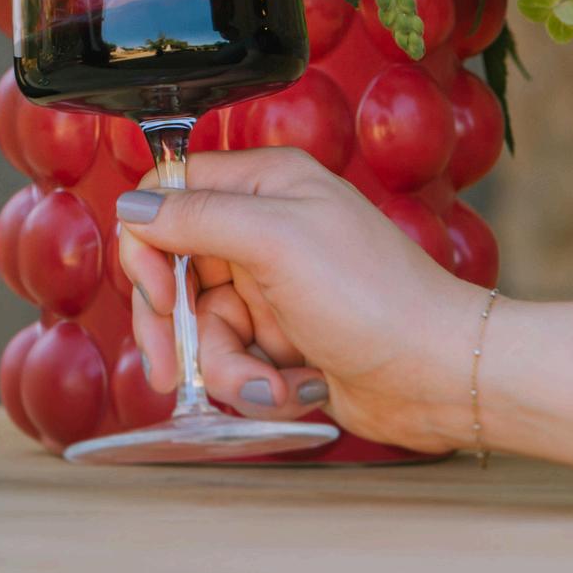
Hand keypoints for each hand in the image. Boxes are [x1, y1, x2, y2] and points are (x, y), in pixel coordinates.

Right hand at [116, 149, 486, 453]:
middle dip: (173, 326)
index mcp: (263, 184)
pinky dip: (254, 384)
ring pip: (198, 327)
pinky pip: (230, 360)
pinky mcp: (278, 337)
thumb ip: (196, 217)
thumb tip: (131, 209)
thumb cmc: (376, 298)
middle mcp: (260, 228)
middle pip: (170, 269)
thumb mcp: (277, 241)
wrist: (441, 377)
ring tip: (268, 385)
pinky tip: (293, 389)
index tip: (161, 293)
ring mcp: (268, 286)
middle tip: (170, 366)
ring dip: (224, 366)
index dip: (148, 245)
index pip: (166, 194)